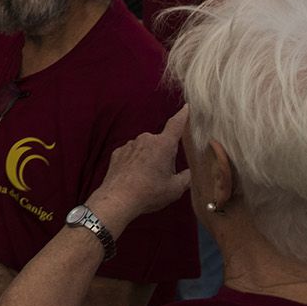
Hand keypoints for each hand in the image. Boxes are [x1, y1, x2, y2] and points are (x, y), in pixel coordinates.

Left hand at [86, 106, 192, 234]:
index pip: (176, 125)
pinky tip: (133, 177)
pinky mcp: (118, 152)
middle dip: (164, 155)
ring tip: (146, 180)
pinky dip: (135, 162)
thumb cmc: (149, 192)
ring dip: (148, 159)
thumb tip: (189, 173)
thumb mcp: (175, 189)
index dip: (182, 116)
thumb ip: (186, 178)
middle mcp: (146, 139)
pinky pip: (132, 154)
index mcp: (163, 145)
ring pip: (145, 149)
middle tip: (162, 176)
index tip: (186, 106)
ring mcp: (130, 144)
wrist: (117, 199)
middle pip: (160, 143)